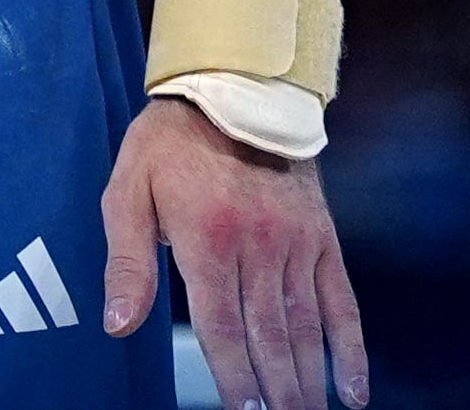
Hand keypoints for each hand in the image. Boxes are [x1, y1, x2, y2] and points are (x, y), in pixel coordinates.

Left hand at [103, 94, 368, 409]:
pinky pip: (341, 302)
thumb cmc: (168, 146)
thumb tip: (117, 324)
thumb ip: (126, 261)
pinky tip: (352, 390)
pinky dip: (351, 349)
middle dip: (276, 392)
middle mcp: (257, 247)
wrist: (234, 91)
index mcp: (206, 240)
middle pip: (269, 337)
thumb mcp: (127, 191)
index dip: (233, 375)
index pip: (222, 326)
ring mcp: (296, 245)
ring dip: (310, 382)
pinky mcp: (323, 239)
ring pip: (306, 328)